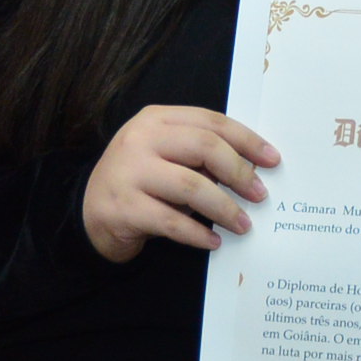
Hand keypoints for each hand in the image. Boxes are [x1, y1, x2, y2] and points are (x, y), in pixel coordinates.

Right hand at [81, 105, 278, 263]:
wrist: (88, 212)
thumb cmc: (140, 182)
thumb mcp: (166, 157)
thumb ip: (200, 155)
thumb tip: (253, 169)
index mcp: (157, 119)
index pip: (211, 122)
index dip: (247, 140)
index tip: (272, 160)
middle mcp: (140, 139)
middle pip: (205, 147)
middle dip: (240, 173)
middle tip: (259, 195)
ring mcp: (128, 172)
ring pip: (191, 186)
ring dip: (224, 208)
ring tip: (243, 224)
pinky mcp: (123, 207)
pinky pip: (171, 221)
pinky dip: (198, 233)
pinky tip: (213, 242)